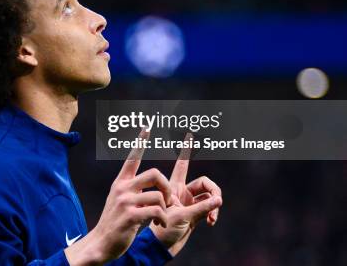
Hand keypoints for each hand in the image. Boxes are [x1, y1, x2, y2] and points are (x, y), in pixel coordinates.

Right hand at [65, 129, 171, 265]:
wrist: (101, 242)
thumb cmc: (114, 223)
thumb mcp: (118, 200)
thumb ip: (131, 189)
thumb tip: (149, 184)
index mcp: (120, 183)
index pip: (132, 158)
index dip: (140, 142)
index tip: (146, 127)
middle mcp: (122, 188)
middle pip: (154, 174)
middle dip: (166, 186)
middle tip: (168, 199)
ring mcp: (126, 202)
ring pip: (159, 196)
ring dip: (166, 208)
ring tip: (162, 217)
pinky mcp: (130, 216)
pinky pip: (157, 211)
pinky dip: (163, 218)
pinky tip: (160, 224)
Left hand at [150, 134, 222, 256]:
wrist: (161, 246)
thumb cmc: (163, 229)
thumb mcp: (181, 216)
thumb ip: (201, 208)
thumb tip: (219, 199)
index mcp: (173, 186)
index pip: (182, 164)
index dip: (186, 150)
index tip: (189, 134)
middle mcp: (182, 191)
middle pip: (205, 182)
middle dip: (213, 189)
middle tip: (217, 200)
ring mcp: (190, 202)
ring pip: (210, 196)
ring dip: (214, 205)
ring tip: (213, 216)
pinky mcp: (196, 214)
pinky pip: (211, 208)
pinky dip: (214, 213)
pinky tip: (212, 222)